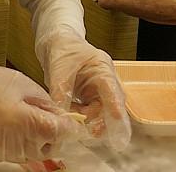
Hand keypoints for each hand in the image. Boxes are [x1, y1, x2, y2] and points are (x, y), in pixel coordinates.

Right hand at [0, 45, 84, 164]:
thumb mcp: (23, 84)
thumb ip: (46, 104)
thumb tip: (61, 117)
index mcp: (25, 122)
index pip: (60, 133)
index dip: (68, 127)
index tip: (71, 124)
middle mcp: (13, 144)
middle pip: (47, 148)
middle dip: (49, 134)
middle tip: (40, 115)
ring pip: (29, 154)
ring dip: (31, 140)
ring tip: (17, 118)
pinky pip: (8, 155)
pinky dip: (11, 144)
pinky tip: (0, 126)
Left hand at [37, 27, 131, 150]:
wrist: (56, 42)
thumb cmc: (62, 49)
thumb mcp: (59, 70)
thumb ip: (61, 93)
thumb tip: (61, 116)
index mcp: (102, 68)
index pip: (112, 91)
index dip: (116, 110)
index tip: (119, 128)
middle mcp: (105, 80)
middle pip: (110, 106)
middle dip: (103, 121)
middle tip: (93, 134)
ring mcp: (98, 89)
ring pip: (100, 111)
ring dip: (88, 120)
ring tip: (72, 120)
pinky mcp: (90, 96)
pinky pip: (89, 111)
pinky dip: (80, 116)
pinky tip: (71, 115)